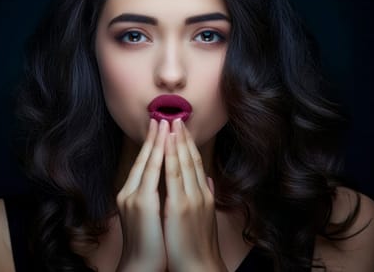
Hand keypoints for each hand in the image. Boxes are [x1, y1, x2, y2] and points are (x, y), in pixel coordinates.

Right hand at [116, 119, 167, 271]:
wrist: (142, 264)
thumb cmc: (152, 243)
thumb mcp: (155, 216)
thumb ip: (162, 197)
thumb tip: (176, 184)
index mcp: (134, 195)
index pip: (146, 164)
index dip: (154, 145)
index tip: (163, 128)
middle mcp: (130, 192)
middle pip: (144, 158)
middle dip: (154, 137)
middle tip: (162, 116)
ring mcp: (133, 196)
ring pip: (147, 161)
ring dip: (157, 140)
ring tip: (165, 122)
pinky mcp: (140, 202)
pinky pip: (151, 173)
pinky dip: (158, 156)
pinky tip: (164, 143)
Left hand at [163, 119, 227, 271]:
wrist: (198, 267)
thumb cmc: (197, 246)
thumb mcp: (204, 217)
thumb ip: (205, 195)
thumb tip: (206, 180)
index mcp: (203, 195)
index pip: (195, 164)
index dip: (188, 145)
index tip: (182, 129)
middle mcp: (199, 193)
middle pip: (191, 159)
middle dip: (183, 137)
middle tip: (176, 117)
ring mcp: (191, 198)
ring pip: (183, 162)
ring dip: (177, 140)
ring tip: (171, 122)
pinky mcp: (180, 206)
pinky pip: (174, 175)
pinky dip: (171, 156)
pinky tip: (166, 143)